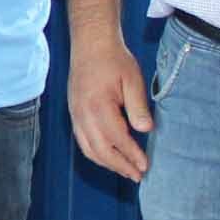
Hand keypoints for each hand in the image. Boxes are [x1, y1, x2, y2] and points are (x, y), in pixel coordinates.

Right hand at [67, 28, 155, 181]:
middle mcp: (83, 115)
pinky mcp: (74, 114)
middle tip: (137, 175)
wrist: (90, 44)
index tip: (145, 166)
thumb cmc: (113, 59)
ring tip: (125, 171)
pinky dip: (96, 153)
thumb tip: (145, 130)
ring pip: (89, 149)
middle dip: (120, 166)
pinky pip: (82, 141)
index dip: (131, 155)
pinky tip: (109, 156)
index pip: (117, 139)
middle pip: (100, 150)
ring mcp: (75, 115)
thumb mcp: (132, 79)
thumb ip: (138, 106)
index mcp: (98, 106)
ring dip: (107, 163)